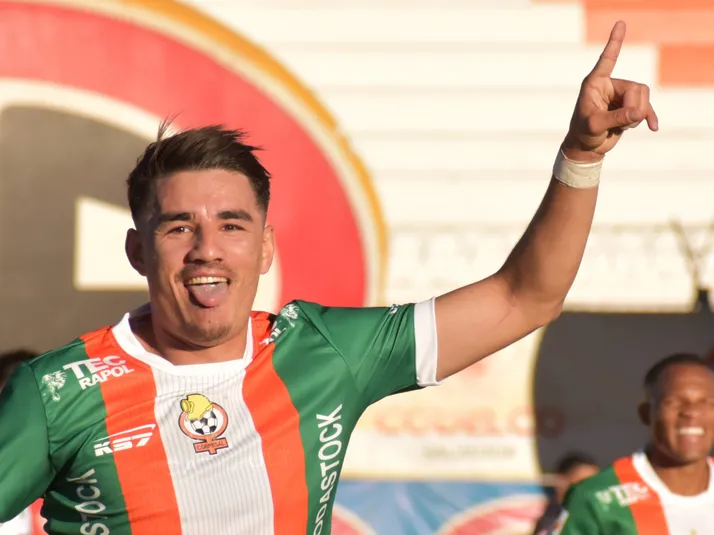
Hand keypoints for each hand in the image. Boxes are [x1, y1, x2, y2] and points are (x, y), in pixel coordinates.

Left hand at [563, 21, 658, 161]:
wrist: (586, 148)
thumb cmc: (583, 134)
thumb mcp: (596, 126)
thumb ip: (616, 118)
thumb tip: (638, 112)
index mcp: (595, 83)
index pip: (607, 59)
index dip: (615, 42)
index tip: (621, 23)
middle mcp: (609, 86)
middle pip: (636, 87)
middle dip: (634, 107)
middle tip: (624, 122)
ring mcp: (620, 96)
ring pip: (643, 96)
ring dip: (638, 114)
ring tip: (625, 126)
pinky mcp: (629, 106)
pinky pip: (647, 106)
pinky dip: (649, 117)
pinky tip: (653, 127)